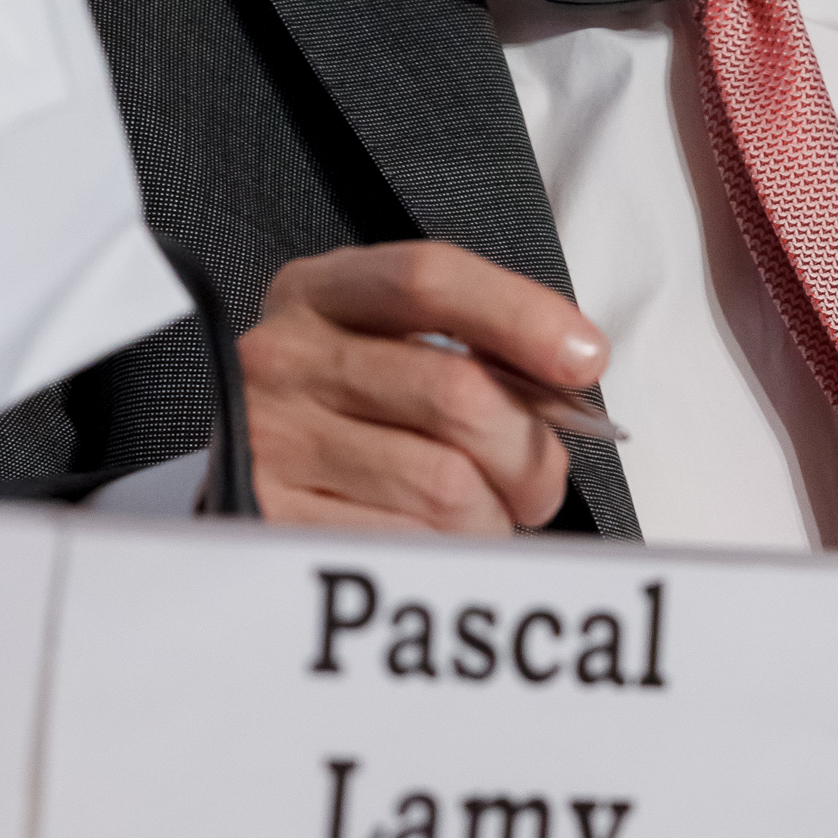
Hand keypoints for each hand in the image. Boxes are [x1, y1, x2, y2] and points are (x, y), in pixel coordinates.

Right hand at [238, 242, 608, 531]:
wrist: (251, 474)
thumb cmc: (350, 406)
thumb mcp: (391, 345)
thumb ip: (478, 345)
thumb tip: (575, 370)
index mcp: (323, 292)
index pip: (430, 280)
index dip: (521, 315)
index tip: (585, 358)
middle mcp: (285, 357)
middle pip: (457, 394)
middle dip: (529, 451)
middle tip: (538, 483)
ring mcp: (270, 440)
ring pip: (446, 485)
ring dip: (492, 516)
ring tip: (480, 517)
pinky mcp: (272, 522)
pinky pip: (410, 549)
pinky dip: (447, 558)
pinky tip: (434, 545)